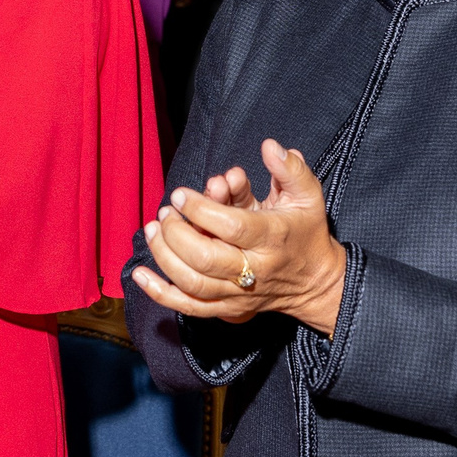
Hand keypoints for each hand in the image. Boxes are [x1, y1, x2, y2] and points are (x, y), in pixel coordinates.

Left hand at [130, 139, 346, 333]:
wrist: (317, 283)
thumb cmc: (305, 232)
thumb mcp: (308, 196)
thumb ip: (289, 170)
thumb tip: (269, 147)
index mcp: (273, 238)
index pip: (232, 227)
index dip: (200, 209)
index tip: (180, 194)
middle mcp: (256, 270)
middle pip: (206, 258)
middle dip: (176, 233)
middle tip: (165, 212)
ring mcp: (240, 294)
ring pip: (193, 284)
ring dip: (164, 256)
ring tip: (153, 229)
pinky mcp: (228, 310)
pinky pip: (189, 307)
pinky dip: (160, 293)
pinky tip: (139, 274)